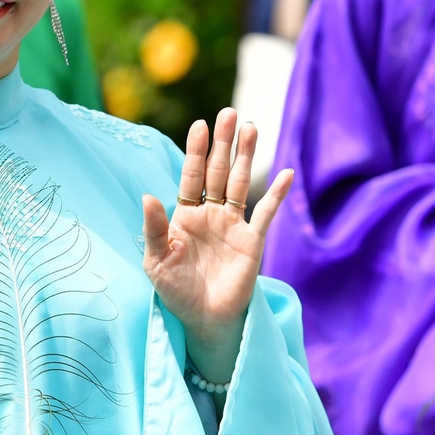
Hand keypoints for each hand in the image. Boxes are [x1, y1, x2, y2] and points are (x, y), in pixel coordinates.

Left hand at [142, 108, 292, 381]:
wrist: (203, 320)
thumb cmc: (175, 291)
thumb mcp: (155, 260)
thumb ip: (153, 228)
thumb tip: (147, 195)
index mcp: (185, 215)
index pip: (191, 176)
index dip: (196, 151)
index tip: (199, 125)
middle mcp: (211, 214)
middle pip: (219, 172)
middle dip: (224, 144)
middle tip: (229, 113)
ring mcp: (233, 225)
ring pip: (242, 184)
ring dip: (247, 157)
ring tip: (252, 127)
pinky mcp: (252, 241)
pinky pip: (266, 213)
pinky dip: (277, 194)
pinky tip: (287, 173)